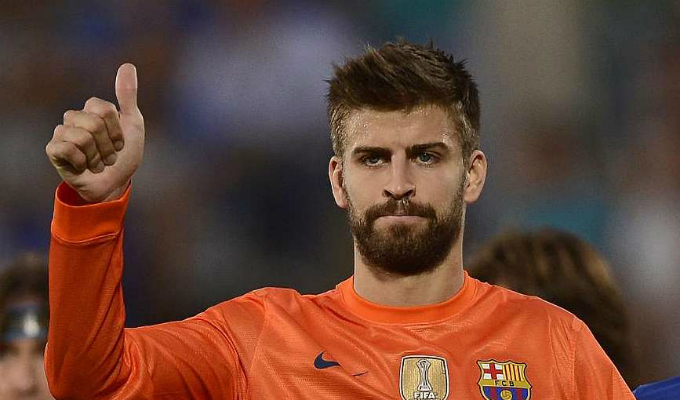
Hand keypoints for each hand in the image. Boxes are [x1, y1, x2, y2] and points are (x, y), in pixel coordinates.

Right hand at [46, 63, 144, 202]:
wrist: (115, 183)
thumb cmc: (124, 154)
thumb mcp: (133, 124)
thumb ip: (128, 95)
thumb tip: (127, 65)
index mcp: (93, 108)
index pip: (105, 109)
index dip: (117, 131)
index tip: (121, 142)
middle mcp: (75, 117)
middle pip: (94, 123)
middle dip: (109, 146)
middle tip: (110, 156)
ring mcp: (62, 133)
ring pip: (82, 137)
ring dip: (97, 157)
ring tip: (98, 163)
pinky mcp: (54, 150)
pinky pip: (66, 149)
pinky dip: (82, 162)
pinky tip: (83, 166)